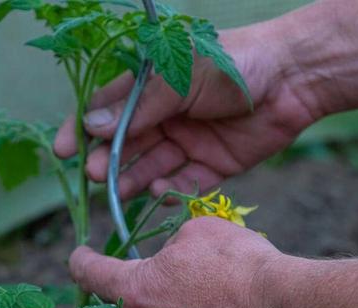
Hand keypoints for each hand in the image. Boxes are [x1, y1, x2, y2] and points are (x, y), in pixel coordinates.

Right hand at [54, 24, 318, 199]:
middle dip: (110, 160)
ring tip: (118, 192)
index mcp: (152, 87)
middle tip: (97, 175)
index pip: (108, 110)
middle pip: (128, 145)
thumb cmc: (232, 64)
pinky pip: (184, 182)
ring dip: (134, 180)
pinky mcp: (213, 165)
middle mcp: (166, 116)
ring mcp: (189, 142)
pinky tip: (160, 194)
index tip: (64, 151)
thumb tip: (91, 126)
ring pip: (152, 167)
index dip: (83, 130)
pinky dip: (170, 191)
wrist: (294, 77)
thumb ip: (138, 106)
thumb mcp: (179, 77)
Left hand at [70, 217, 291, 307]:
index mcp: (133, 292)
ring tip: (164, 299)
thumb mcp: (197, 231)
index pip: (89, 274)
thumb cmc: (238, 266)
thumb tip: (171, 253)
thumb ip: (171, 241)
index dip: (80, 260)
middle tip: (126, 276)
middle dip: (113, 292)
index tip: (79, 255)